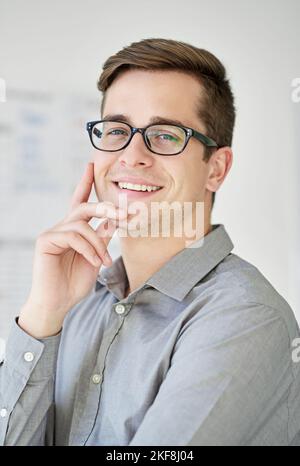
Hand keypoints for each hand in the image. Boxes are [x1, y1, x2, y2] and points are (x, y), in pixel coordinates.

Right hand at [18, 162, 127, 337]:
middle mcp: (63, 227)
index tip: (91, 164)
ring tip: (105, 261)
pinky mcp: (45, 241)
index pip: (80, 201)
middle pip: (84, 206)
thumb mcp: (96, 256)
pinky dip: (88, 249)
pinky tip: (94, 262)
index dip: (85, 182)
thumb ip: (102, 237)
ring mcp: (52, 232)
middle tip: (125, 214)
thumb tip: (114, 218)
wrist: (59, 303)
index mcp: (74, 229)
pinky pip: (73, 236)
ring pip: (81, 223)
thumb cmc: (75, 282)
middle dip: (106, 208)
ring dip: (98, 242)